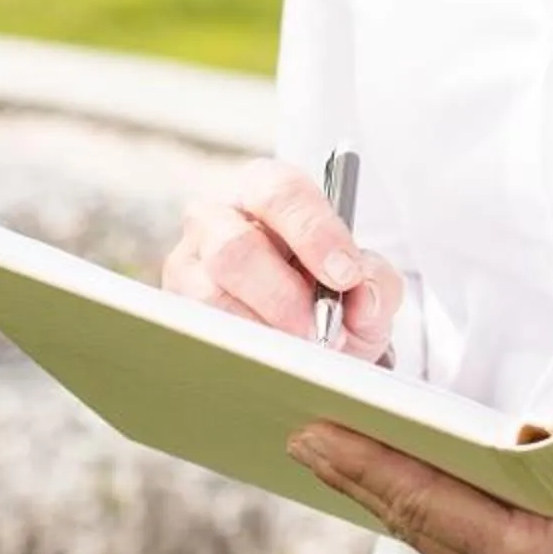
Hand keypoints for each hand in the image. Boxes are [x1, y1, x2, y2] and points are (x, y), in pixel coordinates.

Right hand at [161, 157, 403, 364]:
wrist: (309, 342)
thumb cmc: (331, 297)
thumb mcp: (366, 287)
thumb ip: (377, 281)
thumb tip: (362, 290)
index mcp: (267, 191)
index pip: (281, 192)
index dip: (314, 232)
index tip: (345, 275)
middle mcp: (218, 218)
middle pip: (235, 247)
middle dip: (282, 296)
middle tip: (321, 329)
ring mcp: (188, 264)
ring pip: (211, 296)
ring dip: (262, 331)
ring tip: (300, 352)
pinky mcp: (175, 309)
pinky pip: (199, 333)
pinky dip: (241, 353)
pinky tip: (270, 362)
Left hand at [288, 418, 552, 553]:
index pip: (437, 506)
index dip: (371, 467)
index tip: (316, 434)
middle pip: (420, 526)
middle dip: (358, 478)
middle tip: (301, 434)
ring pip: (438, 540)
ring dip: (387, 497)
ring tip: (341, 456)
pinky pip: (465, 548)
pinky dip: (428, 514)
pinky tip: (416, 493)